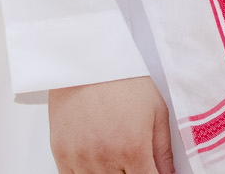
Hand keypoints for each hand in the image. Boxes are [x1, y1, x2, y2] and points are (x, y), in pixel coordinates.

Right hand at [48, 76, 173, 173]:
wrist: (88, 61)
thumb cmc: (124, 81)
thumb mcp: (157, 111)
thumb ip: (163, 150)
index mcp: (133, 148)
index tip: (153, 172)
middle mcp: (105, 158)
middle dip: (132, 173)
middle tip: (135, 160)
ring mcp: (81, 159)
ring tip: (117, 155)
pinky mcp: (61, 155)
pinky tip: (97, 163)